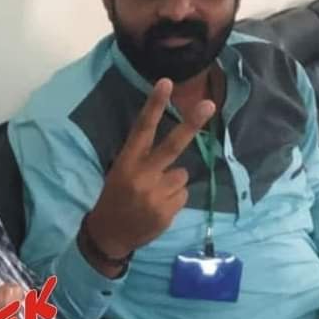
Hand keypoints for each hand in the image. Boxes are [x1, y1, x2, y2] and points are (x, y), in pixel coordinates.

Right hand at [85, 78, 215, 270]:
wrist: (109, 235)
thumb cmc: (116, 199)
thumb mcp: (120, 174)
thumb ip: (143, 161)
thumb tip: (176, 150)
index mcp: (126, 163)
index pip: (142, 129)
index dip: (154, 105)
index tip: (166, 83)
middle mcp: (141, 176)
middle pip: (172, 146)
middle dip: (191, 124)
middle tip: (208, 105)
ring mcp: (155, 194)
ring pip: (181, 175)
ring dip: (172, 182)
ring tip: (154, 195)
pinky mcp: (167, 211)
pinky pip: (182, 195)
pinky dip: (173, 199)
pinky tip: (157, 208)